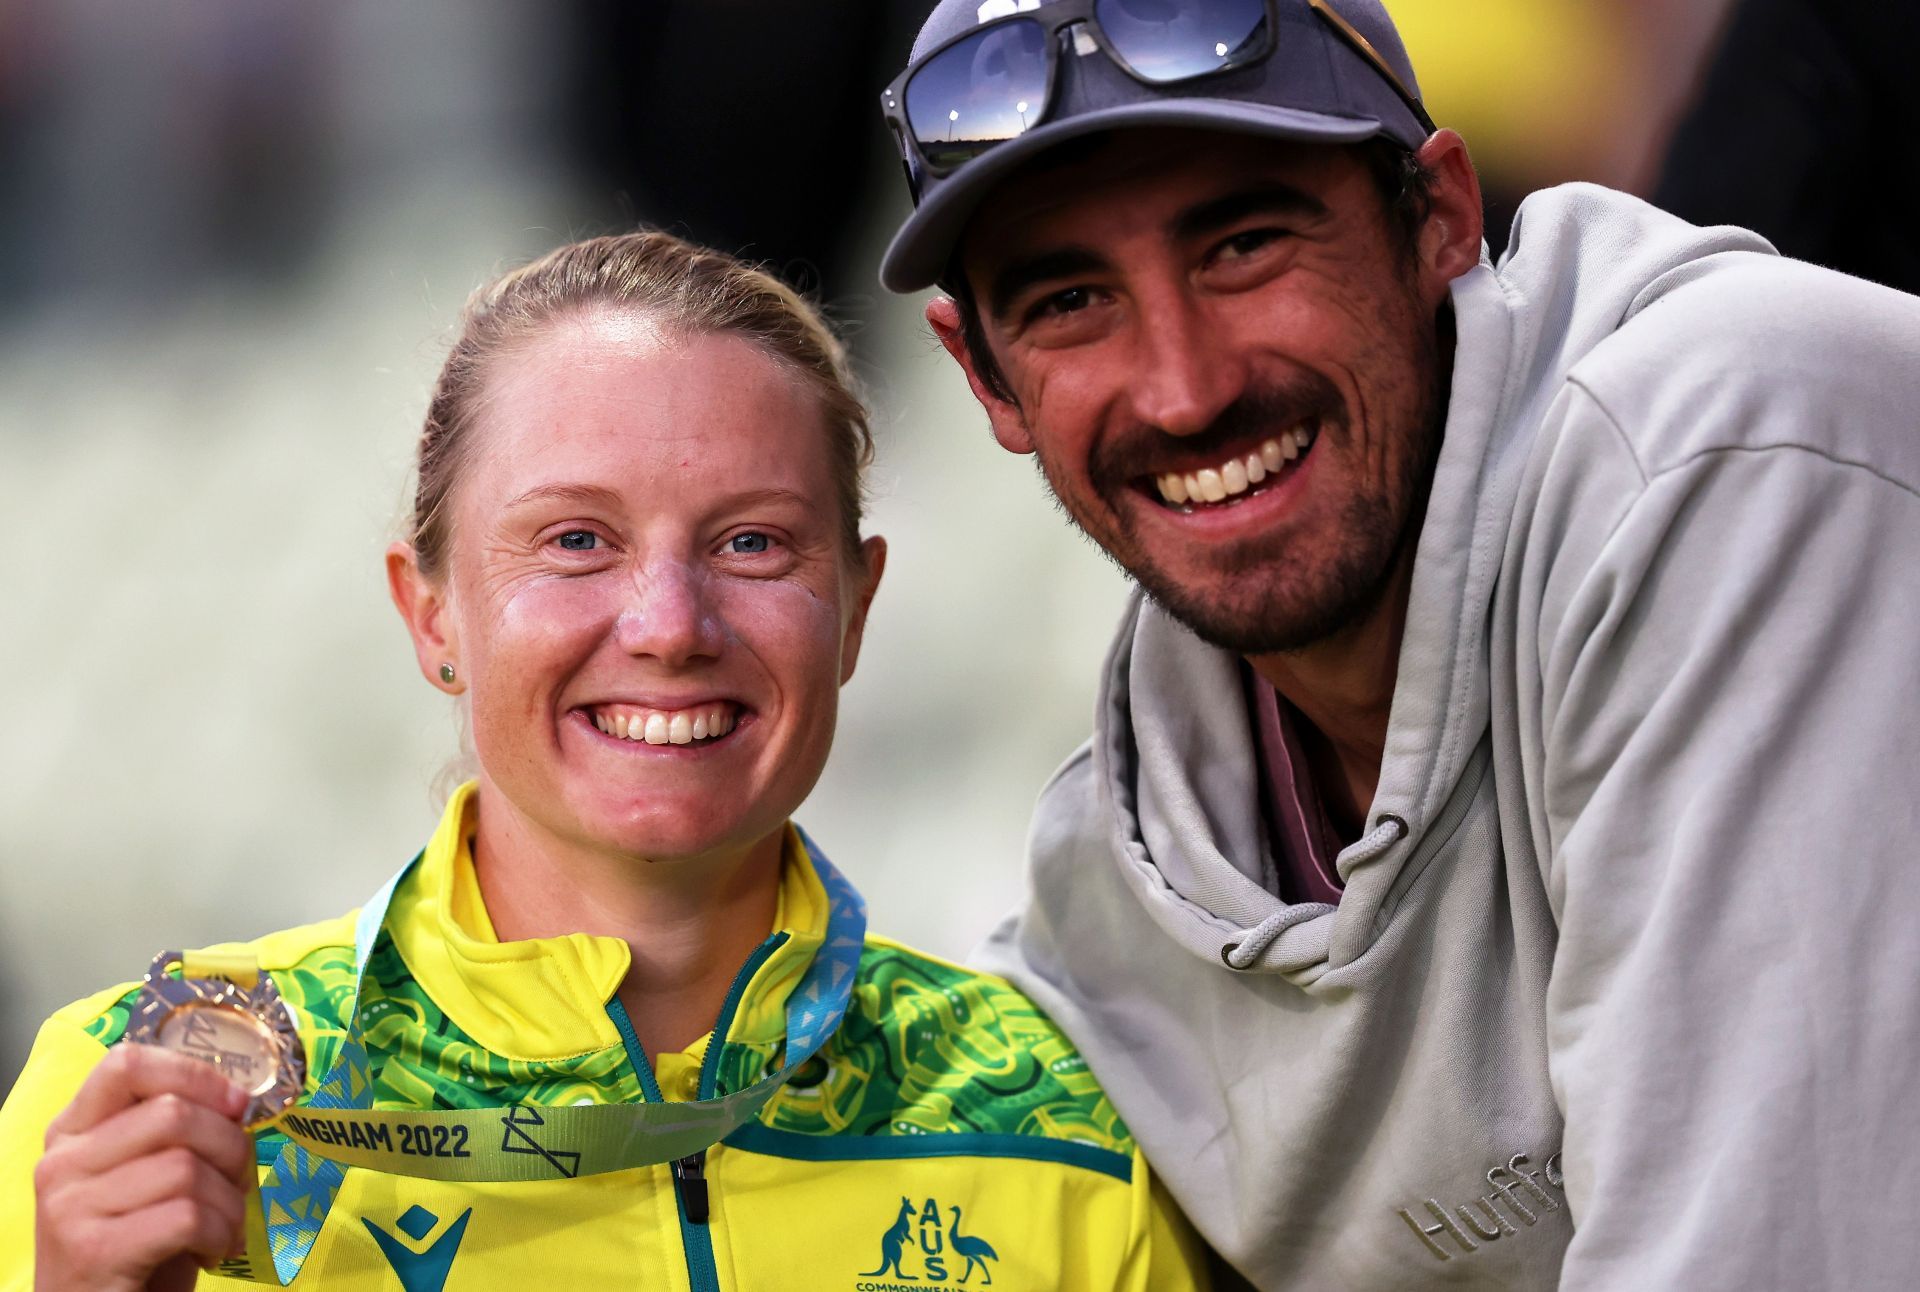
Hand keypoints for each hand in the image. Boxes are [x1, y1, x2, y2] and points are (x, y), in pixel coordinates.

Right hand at [34, 1044, 255, 1291]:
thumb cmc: (139, 1243)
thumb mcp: (147, 1177)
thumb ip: (174, 1133)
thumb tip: (238, 1101)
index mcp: (73, 1131)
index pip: (126, 1063)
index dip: (194, 1074)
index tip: (235, 1103)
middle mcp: (62, 1162)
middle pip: (174, 1114)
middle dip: (231, 1147)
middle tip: (239, 1183)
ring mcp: (70, 1207)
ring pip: (187, 1167)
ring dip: (231, 1201)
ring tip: (226, 1226)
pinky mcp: (92, 1250)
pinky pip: (187, 1216)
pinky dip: (219, 1233)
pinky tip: (213, 1250)